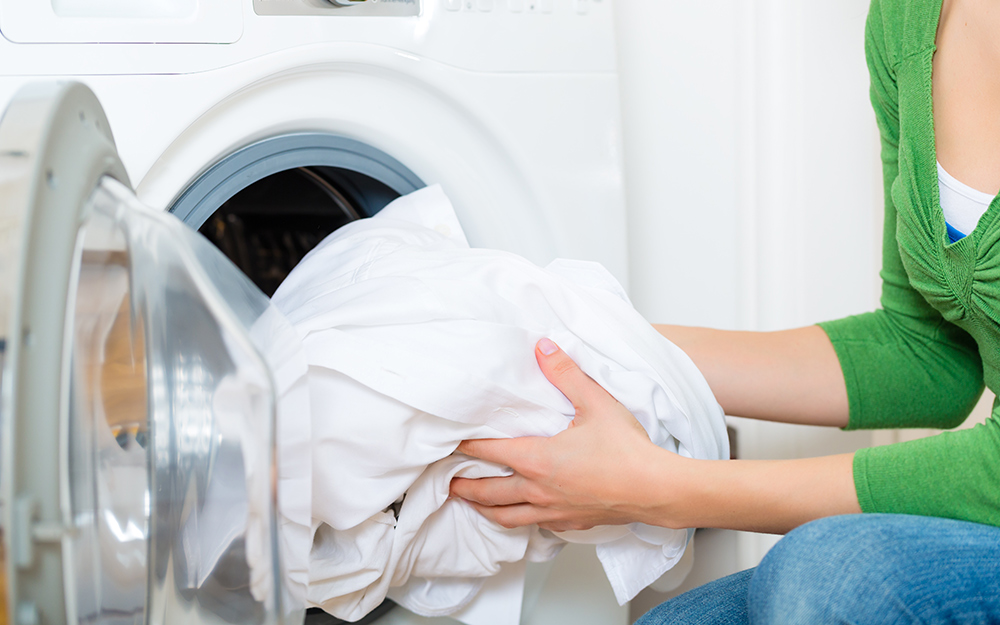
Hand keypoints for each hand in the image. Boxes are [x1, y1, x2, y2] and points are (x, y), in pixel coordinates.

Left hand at [449, 338, 666, 531]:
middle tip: (448, 481)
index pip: (489, 452)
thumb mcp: (595, 403)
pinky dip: (519, 520)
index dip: (466, 447)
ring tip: (472, 503)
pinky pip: (535, 525)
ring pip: (506, 516)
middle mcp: (538, 490)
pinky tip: (521, 514)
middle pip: (489, 493)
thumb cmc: (627, 450)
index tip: (450, 442)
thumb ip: (566, 374)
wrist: (656, 490)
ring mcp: (553, 511)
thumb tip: (543, 348)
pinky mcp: (570, 523)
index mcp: (537, 460)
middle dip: (465, 486)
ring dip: (485, 509)